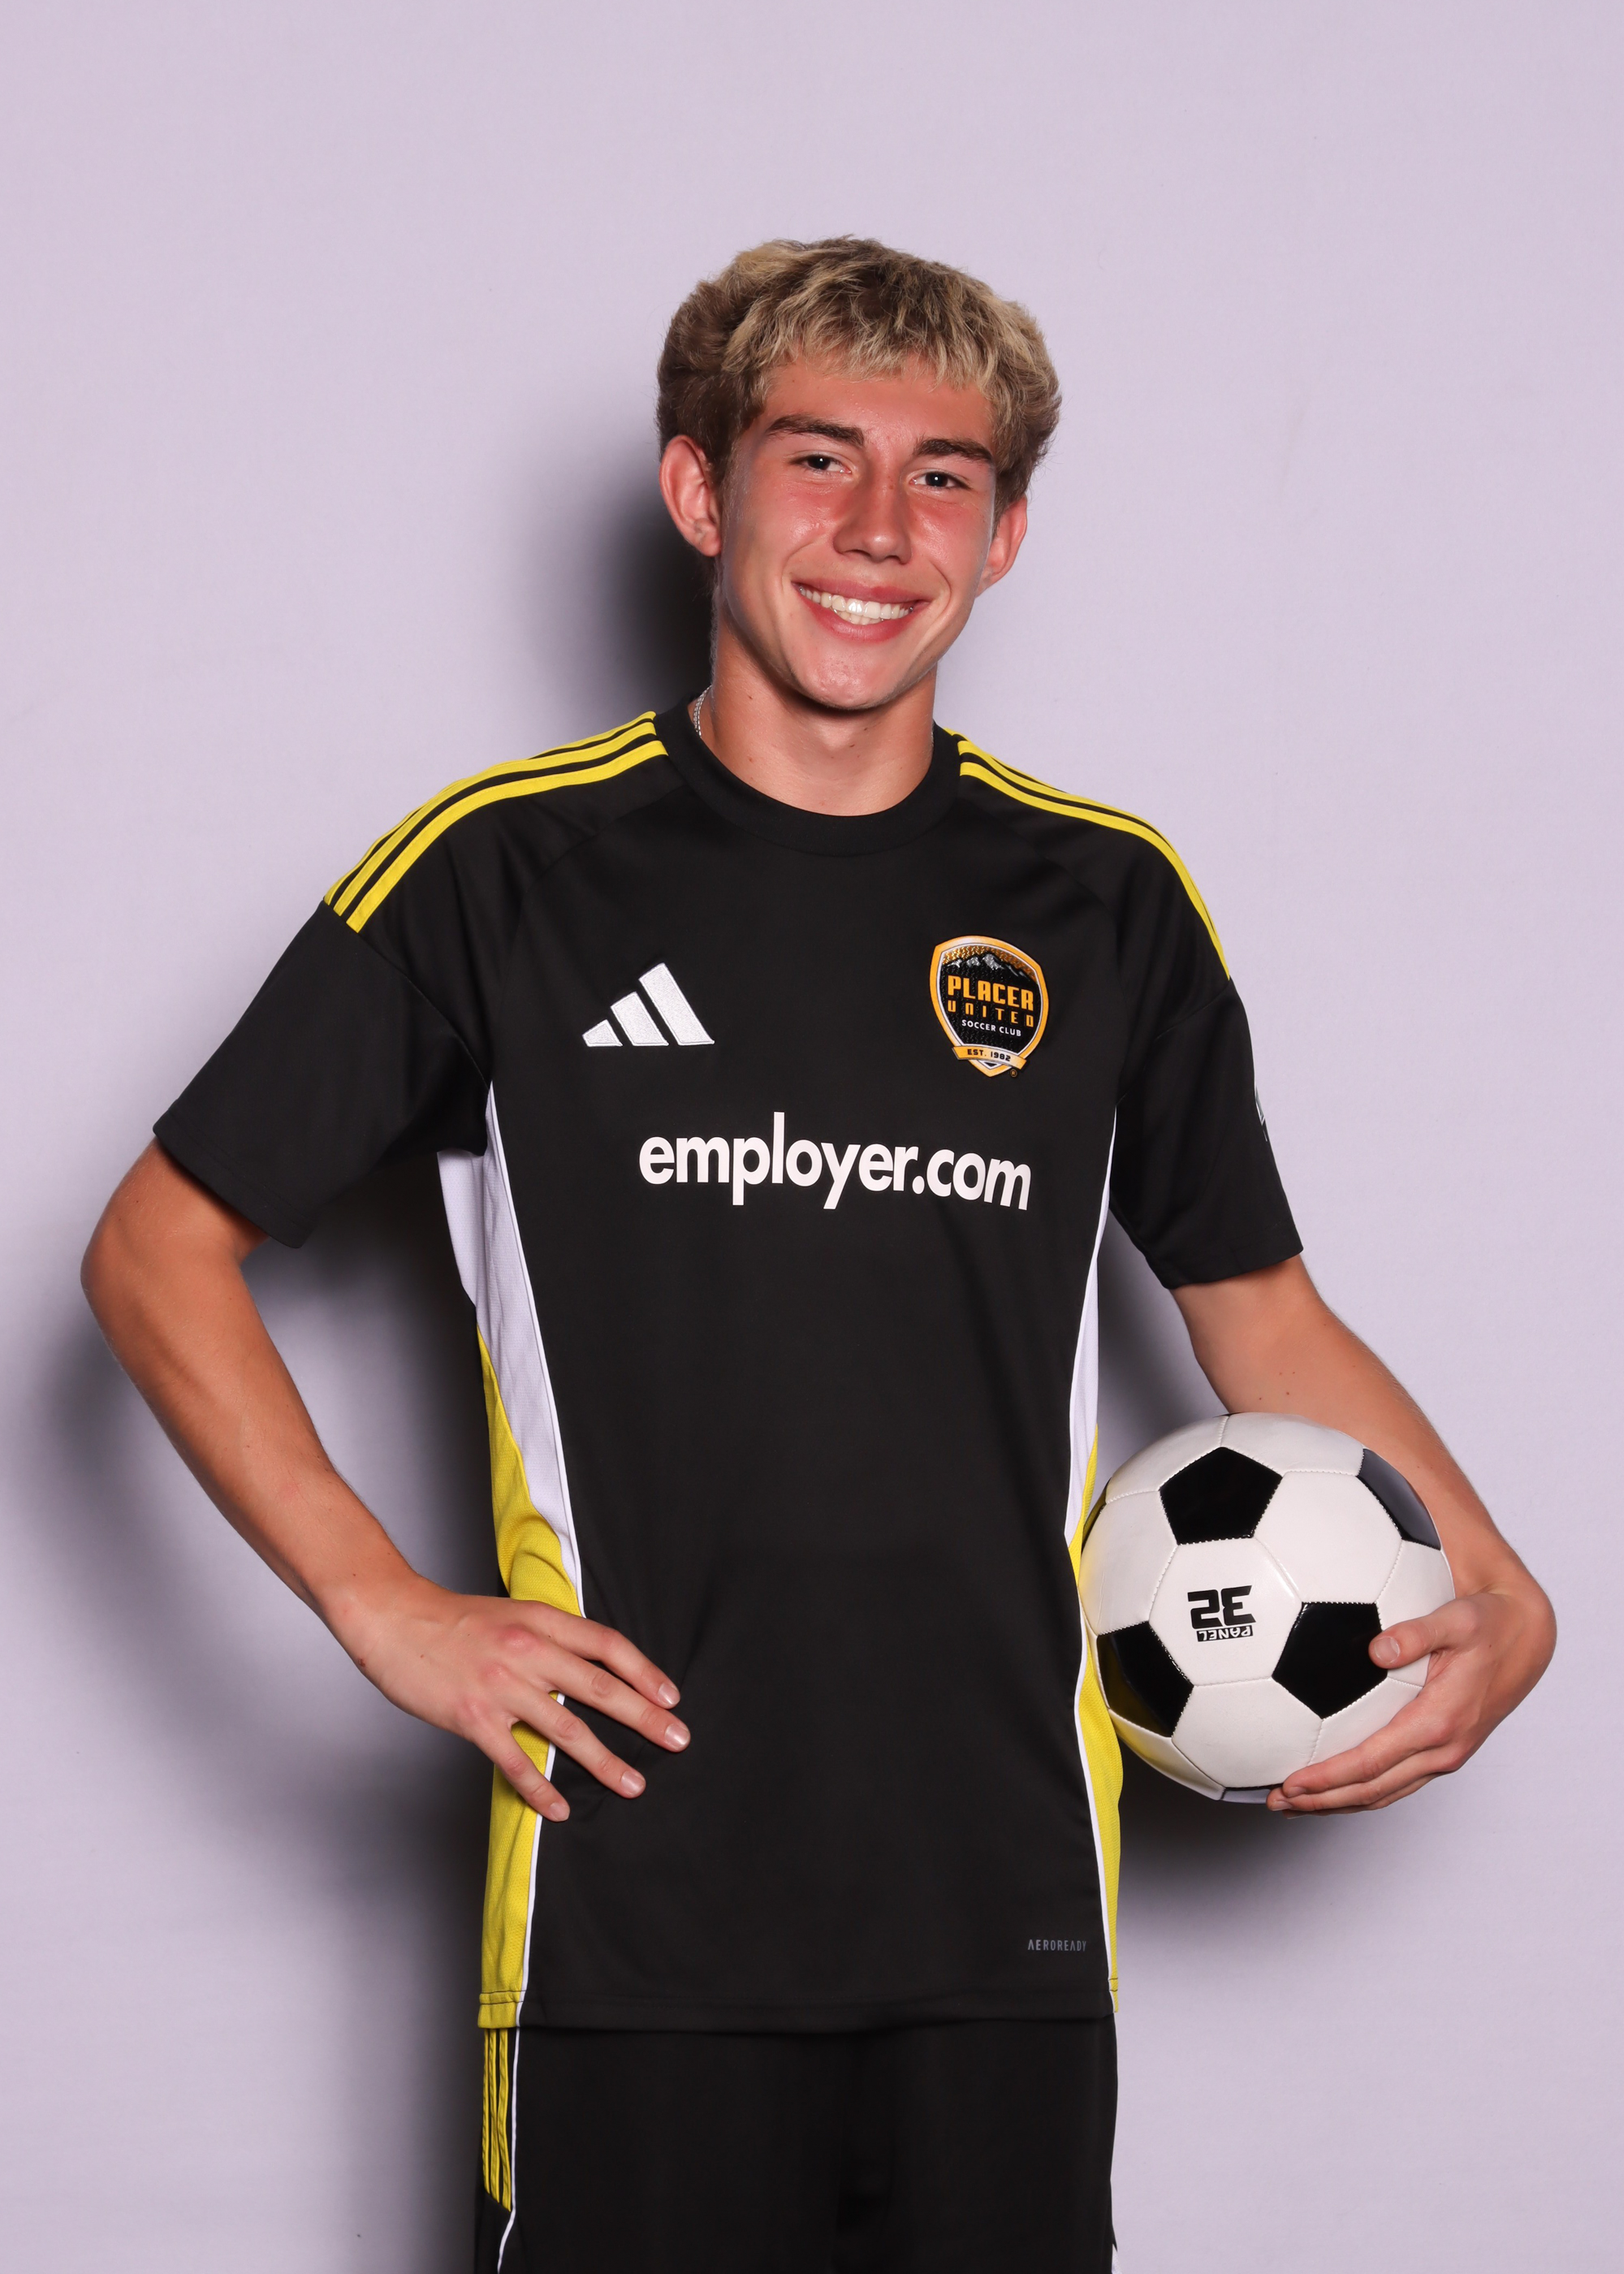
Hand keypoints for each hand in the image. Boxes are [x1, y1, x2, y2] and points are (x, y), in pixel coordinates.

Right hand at [344, 1575, 689, 1821]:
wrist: (393, 1617)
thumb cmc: (451, 1619)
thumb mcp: (512, 1614)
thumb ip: (548, 1637)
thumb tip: (589, 1665)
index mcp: (540, 1621)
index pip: (606, 1645)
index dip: (644, 1671)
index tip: (671, 1697)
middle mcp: (528, 1651)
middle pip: (600, 1687)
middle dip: (644, 1717)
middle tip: (677, 1740)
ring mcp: (501, 1685)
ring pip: (566, 1729)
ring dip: (605, 1761)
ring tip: (635, 1784)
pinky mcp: (473, 1716)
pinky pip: (515, 1760)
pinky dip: (540, 1789)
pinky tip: (560, 1809)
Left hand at [1268, 1574, 1554, 1812]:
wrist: (1525, 1638)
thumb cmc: (1487, 1624)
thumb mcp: (1457, 1619)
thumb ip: (1417, 1633)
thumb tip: (1376, 1649)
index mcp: (1439, 1724)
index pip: (1371, 1763)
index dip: (1328, 1778)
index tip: (1290, 1782)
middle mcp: (1443, 1750)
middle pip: (1371, 1790)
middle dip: (1322, 1801)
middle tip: (1275, 1801)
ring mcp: (1445, 1756)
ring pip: (1383, 1793)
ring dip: (1337, 1802)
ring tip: (1293, 1804)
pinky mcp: (1443, 1752)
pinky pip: (1395, 1781)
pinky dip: (1360, 1789)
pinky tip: (1333, 1783)